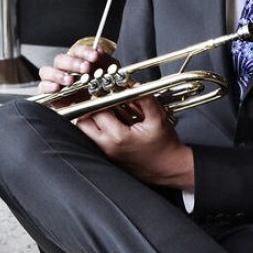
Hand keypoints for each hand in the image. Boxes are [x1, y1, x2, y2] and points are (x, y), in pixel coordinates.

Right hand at [38, 41, 117, 101]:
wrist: (95, 110)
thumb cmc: (99, 91)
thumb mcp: (107, 75)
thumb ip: (104, 62)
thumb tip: (100, 51)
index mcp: (78, 61)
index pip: (77, 51)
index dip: (85, 52)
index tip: (94, 56)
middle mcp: (64, 69)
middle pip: (61, 59)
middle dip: (73, 63)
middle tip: (85, 68)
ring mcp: (54, 81)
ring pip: (47, 71)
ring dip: (58, 74)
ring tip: (70, 80)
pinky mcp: (48, 93)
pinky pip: (42, 87)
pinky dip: (48, 86)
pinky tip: (56, 88)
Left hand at [75, 95, 194, 190]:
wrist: (170, 168)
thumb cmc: (166, 146)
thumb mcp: (157, 118)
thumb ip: (144, 98)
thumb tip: (132, 84)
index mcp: (118, 137)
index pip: (96, 111)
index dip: (98, 98)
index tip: (105, 91)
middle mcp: (108, 147)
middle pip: (82, 124)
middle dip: (88, 108)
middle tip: (100, 100)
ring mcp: (107, 154)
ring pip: (86, 133)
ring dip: (92, 119)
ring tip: (106, 110)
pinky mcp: (110, 157)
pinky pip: (95, 140)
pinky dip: (99, 129)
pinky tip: (113, 122)